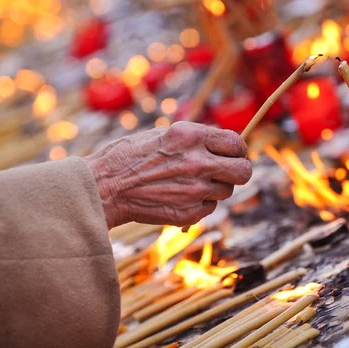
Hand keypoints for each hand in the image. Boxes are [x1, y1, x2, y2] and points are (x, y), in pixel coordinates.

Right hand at [85, 122, 251, 228]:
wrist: (105, 186)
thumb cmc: (130, 156)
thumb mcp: (165, 135)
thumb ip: (197, 140)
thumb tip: (223, 147)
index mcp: (192, 136)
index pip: (236, 143)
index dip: (239, 150)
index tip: (234, 154)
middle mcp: (198, 162)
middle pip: (244, 172)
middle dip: (239, 171)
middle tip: (226, 172)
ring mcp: (195, 190)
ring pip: (226, 191)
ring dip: (215, 188)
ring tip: (191, 184)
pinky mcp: (189, 213)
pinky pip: (210, 208)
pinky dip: (200, 204)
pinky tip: (179, 197)